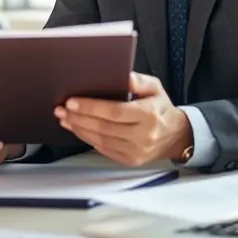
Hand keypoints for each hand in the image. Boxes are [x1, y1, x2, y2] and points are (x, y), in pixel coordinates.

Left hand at [55, 73, 193, 167]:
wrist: (176, 136)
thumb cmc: (160, 108)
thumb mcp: (155, 88)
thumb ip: (139, 80)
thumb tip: (123, 76)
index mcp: (148, 115)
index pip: (114, 112)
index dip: (90, 107)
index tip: (71, 102)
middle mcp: (143, 136)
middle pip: (103, 127)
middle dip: (78, 118)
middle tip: (60, 110)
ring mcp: (137, 151)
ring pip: (101, 140)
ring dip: (79, 129)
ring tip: (64, 119)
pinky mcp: (131, 161)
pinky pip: (104, 150)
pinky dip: (88, 139)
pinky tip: (78, 129)